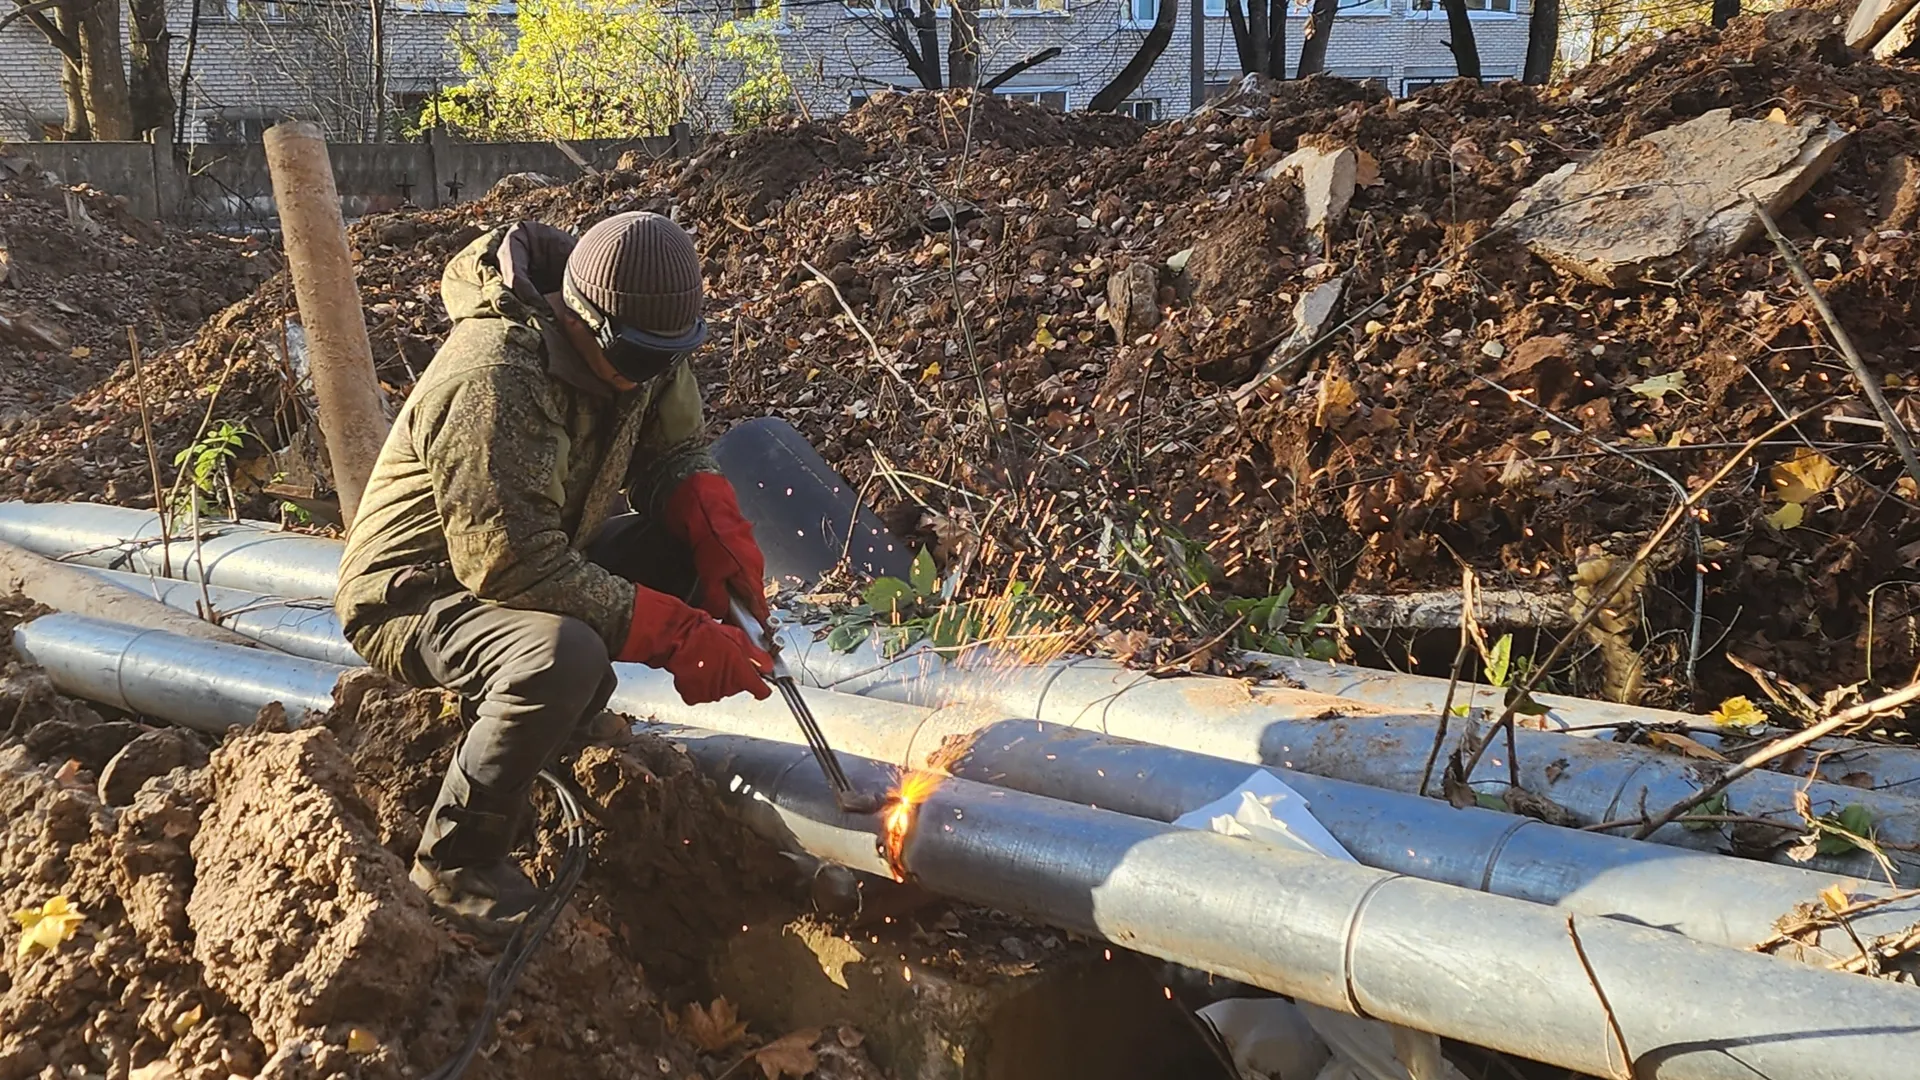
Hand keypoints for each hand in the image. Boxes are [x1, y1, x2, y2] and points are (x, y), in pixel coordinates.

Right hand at [619, 586, 772, 704]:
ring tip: (707, 662)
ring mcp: (710, 693)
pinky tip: (696, 671)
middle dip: (733, 676)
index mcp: (742, 675)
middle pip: (738, 687)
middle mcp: (728, 688)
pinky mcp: (693, 696)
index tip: (760, 685)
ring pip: (719, 690)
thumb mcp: (739, 638)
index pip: (761, 692)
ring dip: (715, 680)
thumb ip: (756, 655)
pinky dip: (699, 685)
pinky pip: (701, 693)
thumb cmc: (707, 635)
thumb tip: (767, 665)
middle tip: (723, 659)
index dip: (761, 687)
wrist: (680, 637)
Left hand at [665, 472, 768, 623]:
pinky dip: (726, 582)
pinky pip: (732, 571)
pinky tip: (715, 585)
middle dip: (742, 613)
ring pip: (739, 583)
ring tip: (721, 609)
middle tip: (733, 630)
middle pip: (750, 596)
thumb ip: (717, 596)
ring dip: (732, 596)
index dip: (758, 625)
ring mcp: (743, 554)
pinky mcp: (732, 546)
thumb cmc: (710, 529)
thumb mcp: (710, 570)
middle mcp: (752, 563)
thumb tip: (721, 615)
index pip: (759, 607)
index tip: (759, 641)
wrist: (701, 497)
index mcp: (751, 571)